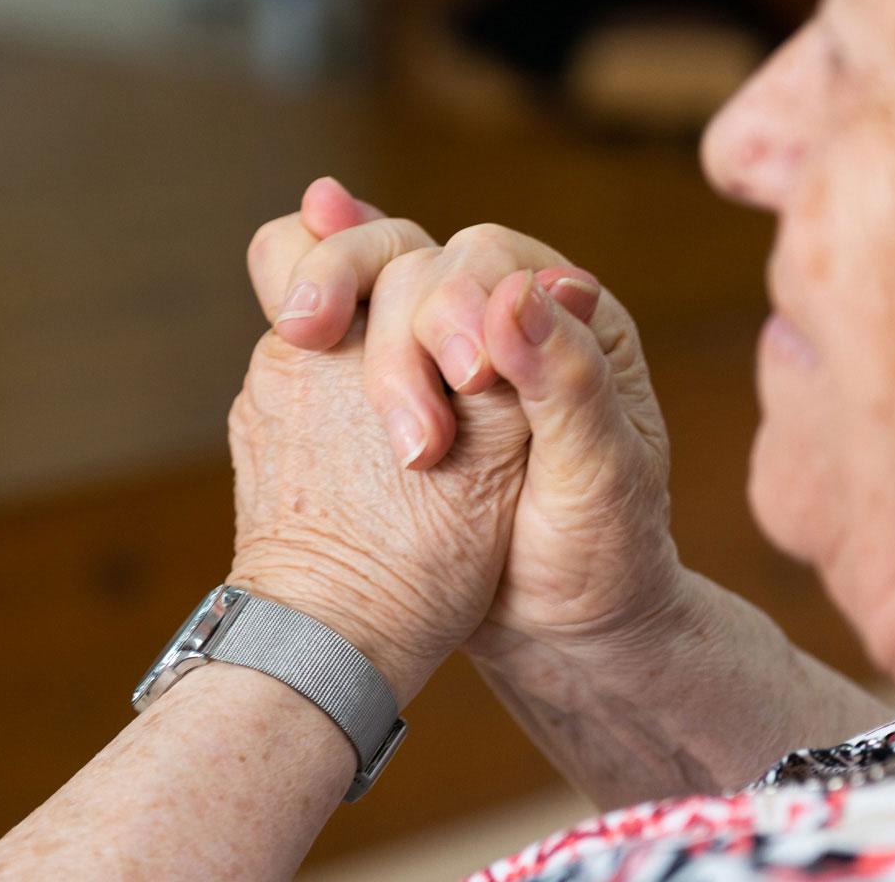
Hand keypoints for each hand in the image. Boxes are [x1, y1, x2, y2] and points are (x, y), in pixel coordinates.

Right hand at [250, 179, 677, 657]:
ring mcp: (438, 352)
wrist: (558, 633)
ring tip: (304, 333)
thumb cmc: (604, 561)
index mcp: (567, 321)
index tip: (463, 378)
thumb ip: (568, 381)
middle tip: (386, 401)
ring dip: (330, 299)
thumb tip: (519, 292)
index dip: (460, 298)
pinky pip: (345, 335)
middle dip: (384, 313)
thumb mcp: (600, 477)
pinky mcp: (392, 391)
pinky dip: (314, 321)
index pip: (489, 260)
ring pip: (368, 289)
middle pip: (416, 263)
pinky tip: (290, 326)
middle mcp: (500, 319)